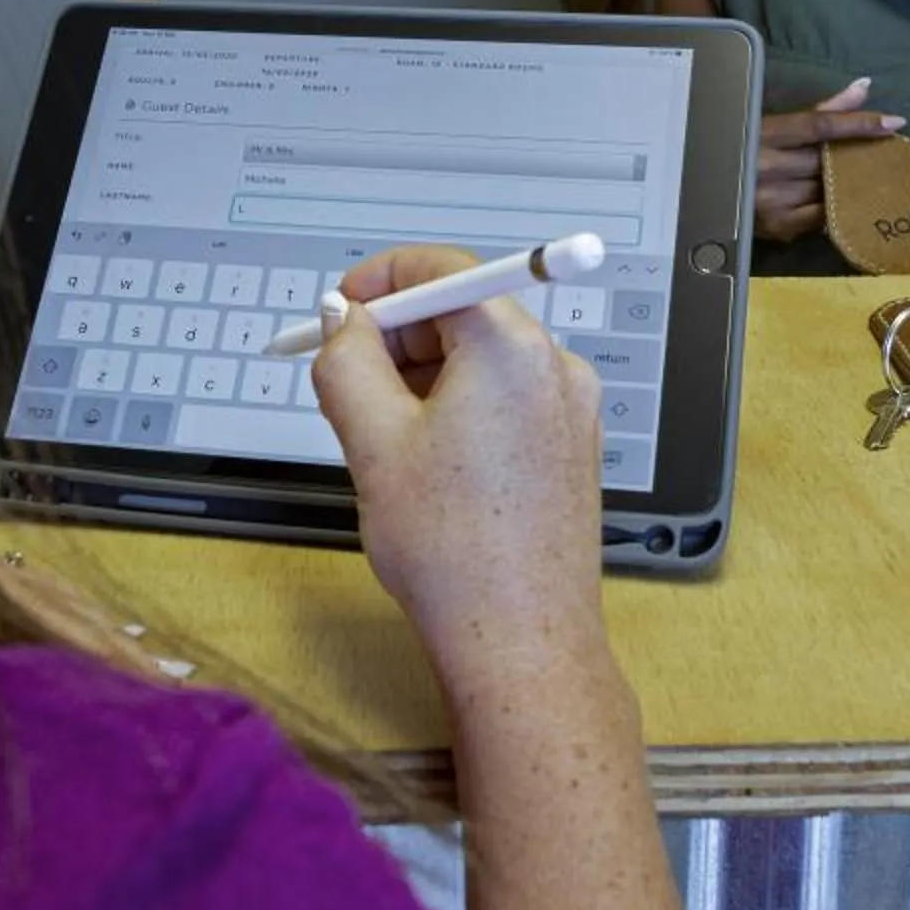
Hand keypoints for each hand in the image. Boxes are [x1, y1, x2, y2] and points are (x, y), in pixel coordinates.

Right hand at [309, 246, 608, 692]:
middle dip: (397, 335)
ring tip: (382, 436)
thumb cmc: (454, 553)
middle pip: (465, 311)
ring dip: (424, 375)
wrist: (519, 640)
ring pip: (482, 359)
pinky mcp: (570, 446)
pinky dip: (458, 406)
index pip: (442, 269)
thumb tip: (339, 319)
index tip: (339, 311)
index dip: (379, 280)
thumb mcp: (374, 443)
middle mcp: (555, 368)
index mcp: (511, 350)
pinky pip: (506, 398)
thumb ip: (347, 361)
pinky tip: (424, 459)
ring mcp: (570, 409)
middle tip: (345, 378)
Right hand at [753, 77, 906, 241]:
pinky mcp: (777, 226)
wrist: (703, 191)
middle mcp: (765, 166)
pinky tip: (842, 199)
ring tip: (867, 176)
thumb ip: (822, 110)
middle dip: (857, 156)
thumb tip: (864, 87)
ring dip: (849, 182)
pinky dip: (836, 205)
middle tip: (885, 153)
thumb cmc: (745, 149)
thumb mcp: (776, 125)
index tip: (894, 122)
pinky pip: (822, 216)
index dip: (858, 123)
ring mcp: (771, 200)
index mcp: (763, 133)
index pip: (819, 125)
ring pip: (828, 189)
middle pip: (827, 159)